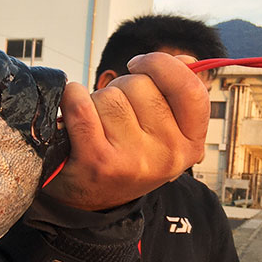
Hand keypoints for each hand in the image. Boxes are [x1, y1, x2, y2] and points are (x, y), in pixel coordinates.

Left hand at [44, 52, 208, 210]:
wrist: (89, 202)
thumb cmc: (124, 157)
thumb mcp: (160, 134)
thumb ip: (174, 96)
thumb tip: (184, 59)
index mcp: (190, 144)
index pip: (190, 89)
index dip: (163, 66)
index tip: (140, 65)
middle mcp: (167, 155)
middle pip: (141, 85)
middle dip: (120, 88)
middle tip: (112, 115)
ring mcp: (132, 160)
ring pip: (110, 96)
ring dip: (96, 100)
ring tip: (95, 125)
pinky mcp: (97, 161)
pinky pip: (81, 107)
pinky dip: (72, 98)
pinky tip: (71, 107)